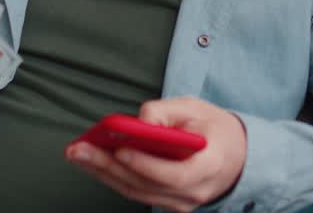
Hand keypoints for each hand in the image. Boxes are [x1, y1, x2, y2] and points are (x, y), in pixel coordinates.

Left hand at [65, 97, 247, 212]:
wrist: (235, 155)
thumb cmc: (213, 128)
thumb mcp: (195, 108)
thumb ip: (166, 112)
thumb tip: (137, 122)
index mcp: (210, 165)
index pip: (176, 175)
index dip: (146, 164)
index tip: (121, 148)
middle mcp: (196, 191)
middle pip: (147, 185)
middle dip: (109, 166)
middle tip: (79, 150)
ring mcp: (182, 203)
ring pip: (137, 192)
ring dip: (103, 173)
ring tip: (77, 154)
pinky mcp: (169, 203)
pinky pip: (137, 192)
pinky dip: (112, 177)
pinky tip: (91, 162)